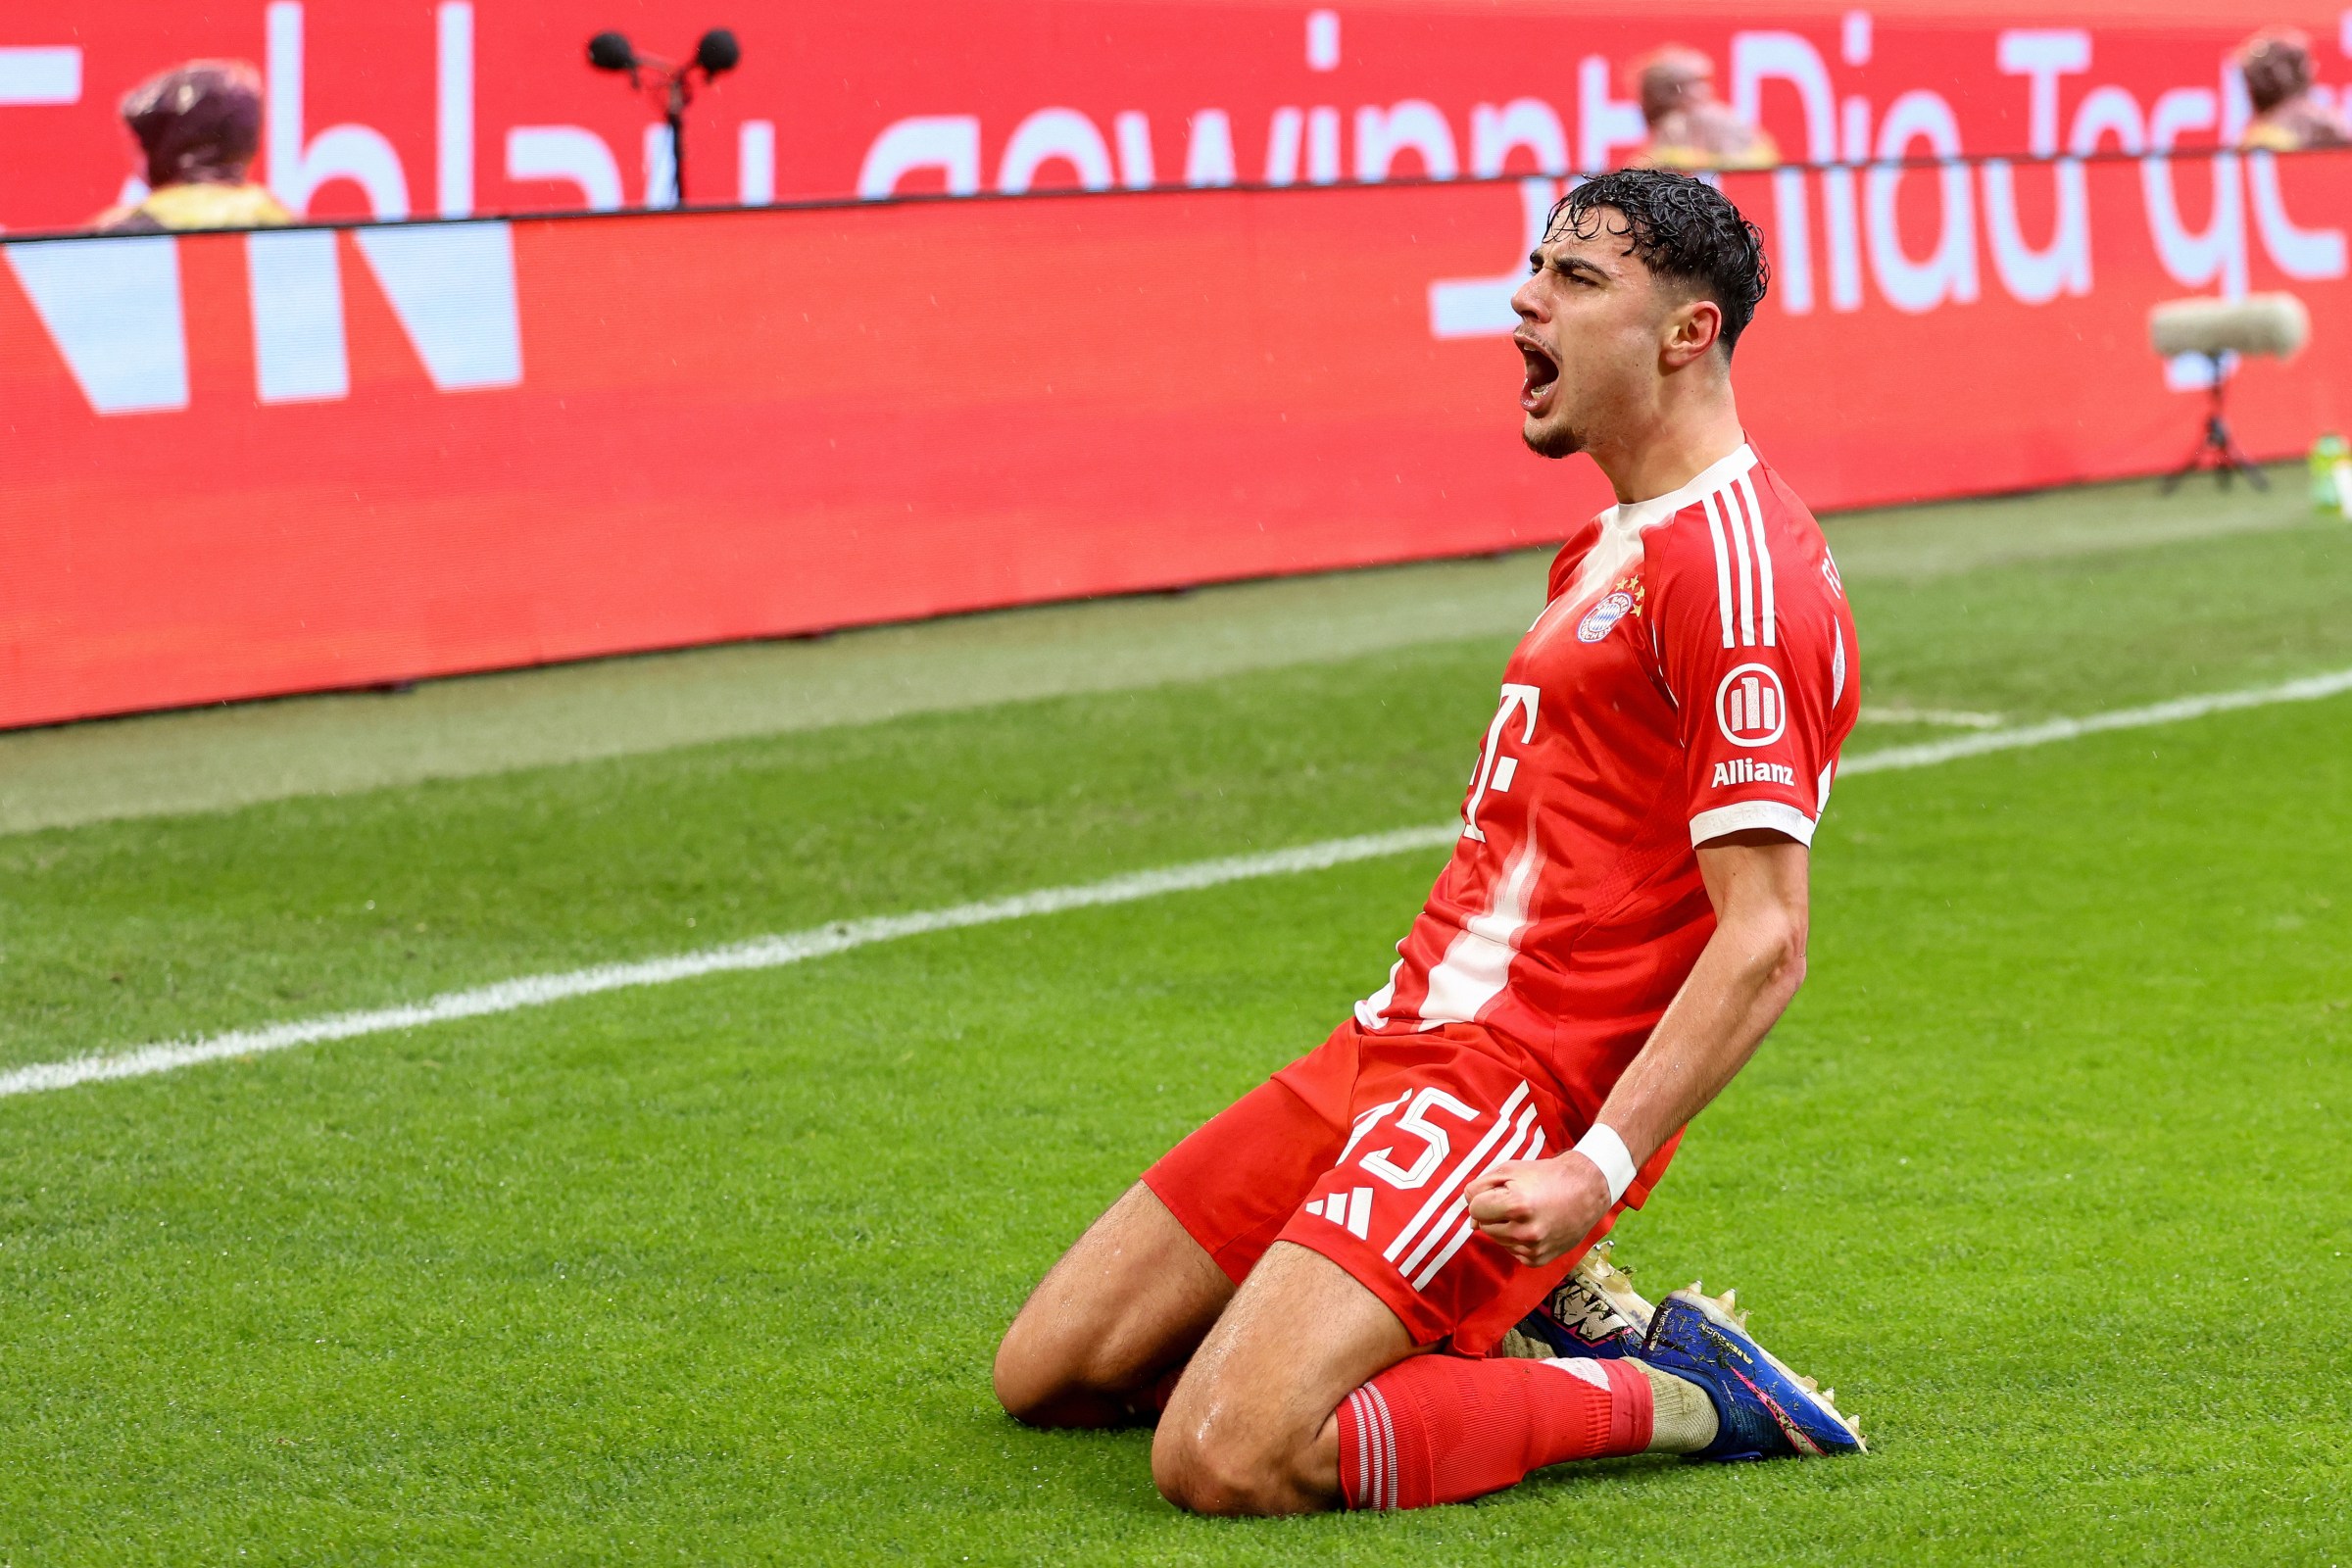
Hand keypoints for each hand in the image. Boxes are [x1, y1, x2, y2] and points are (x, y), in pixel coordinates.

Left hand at [1464, 1153, 1611, 1266]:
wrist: (1585, 1190)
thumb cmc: (1546, 1176)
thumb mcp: (1509, 1170)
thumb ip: (1480, 1188)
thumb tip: (1471, 1217)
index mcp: (1516, 1205)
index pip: (1475, 1208)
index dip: (1484, 1198)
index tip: (1499, 1192)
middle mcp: (1525, 1231)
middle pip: (1484, 1226)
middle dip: (1493, 1213)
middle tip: (1516, 1201)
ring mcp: (1533, 1248)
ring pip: (1497, 1240)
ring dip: (1504, 1227)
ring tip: (1527, 1212)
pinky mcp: (1538, 1259)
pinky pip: (1511, 1251)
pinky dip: (1516, 1239)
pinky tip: (1532, 1225)